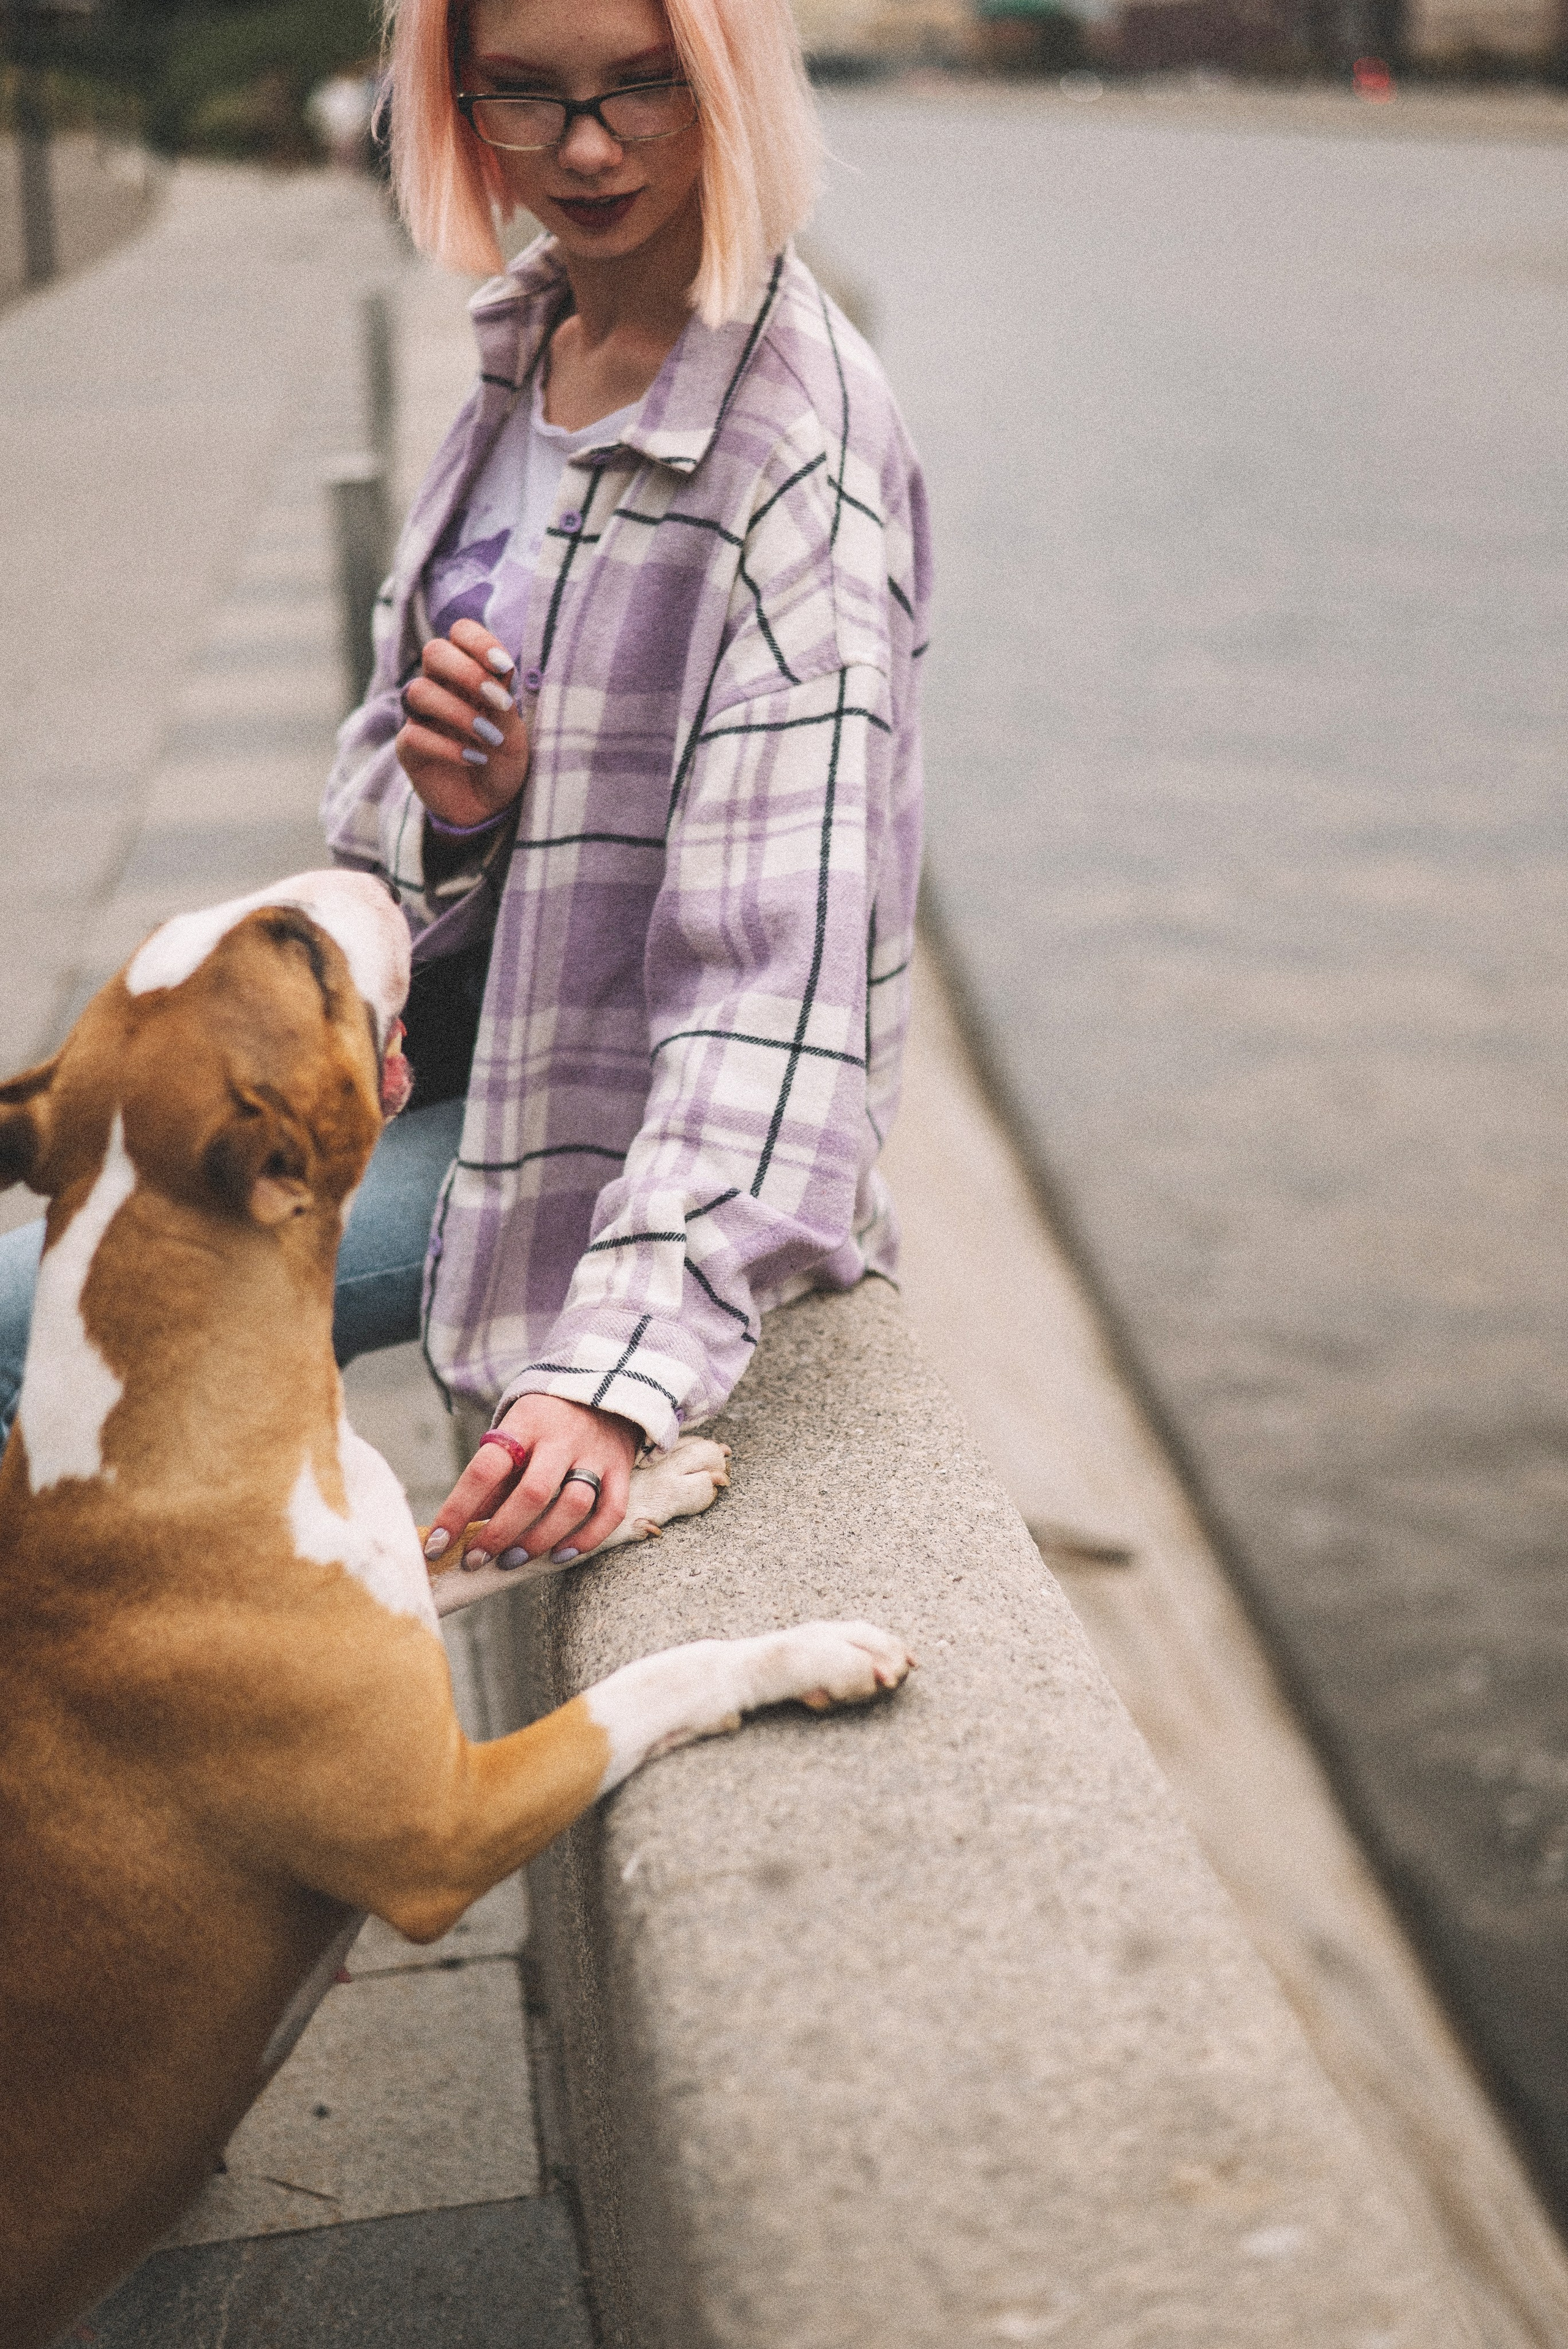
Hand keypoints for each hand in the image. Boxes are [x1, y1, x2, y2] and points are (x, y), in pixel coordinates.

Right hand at [396, 617, 530, 829]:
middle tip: (496, 701)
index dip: (478, 640)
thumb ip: (503, 701)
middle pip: (433, 651)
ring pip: (419, 691)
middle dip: (466, 672)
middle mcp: (441, 689)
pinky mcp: (409, 749)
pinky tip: (474, 760)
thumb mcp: (513, 733)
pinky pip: (414, 735)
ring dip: (459, 713)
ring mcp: (421, 717)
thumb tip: (501, 667)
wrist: (490, 807)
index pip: (460, 633)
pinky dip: (448, 747)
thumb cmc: (502, 761)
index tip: (504, 665)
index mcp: (467, 675)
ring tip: (489, 738)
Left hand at [423, 1395, 638, 1576]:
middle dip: (499, 1533)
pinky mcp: (621, 1467)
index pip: (485, 1469)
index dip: (458, 1510)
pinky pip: (611, 1511)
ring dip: (539, 1540)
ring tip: (512, 1560)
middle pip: (532, 1493)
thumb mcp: (514, 1432)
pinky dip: (587, 1539)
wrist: (606, 1383)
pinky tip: (561, 1554)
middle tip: (475, 1560)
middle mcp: (562, 1437)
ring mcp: (595, 1453)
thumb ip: (495, 1476)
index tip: (438, 1544)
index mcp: (525, 1423)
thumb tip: (464, 1524)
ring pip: (573, 1504)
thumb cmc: (545, 1420)